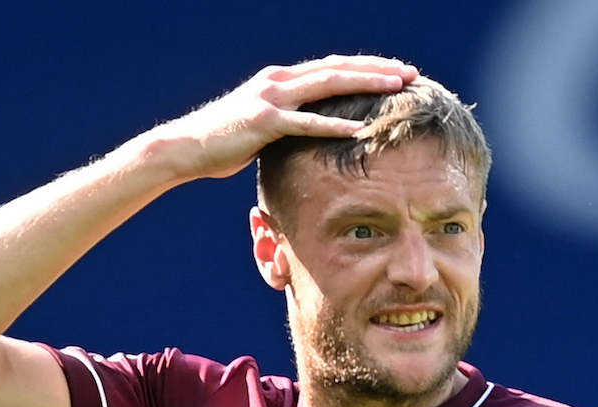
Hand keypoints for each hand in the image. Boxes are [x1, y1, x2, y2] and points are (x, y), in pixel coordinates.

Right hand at [151, 54, 418, 180]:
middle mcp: (279, 81)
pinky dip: (333, 125)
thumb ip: (287, 121)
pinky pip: (305, 123)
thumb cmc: (223, 142)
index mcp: (281, 80)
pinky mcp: (264, 122)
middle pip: (337, 68)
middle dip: (377, 69)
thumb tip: (308, 132)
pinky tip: (358, 128)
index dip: (366, 67)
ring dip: (365, 84)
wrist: (187, 147)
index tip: (396, 71)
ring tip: (397, 87)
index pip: (332, 67)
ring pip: (327, 86)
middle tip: (410, 73)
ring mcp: (271, 99)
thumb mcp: (261, 126)